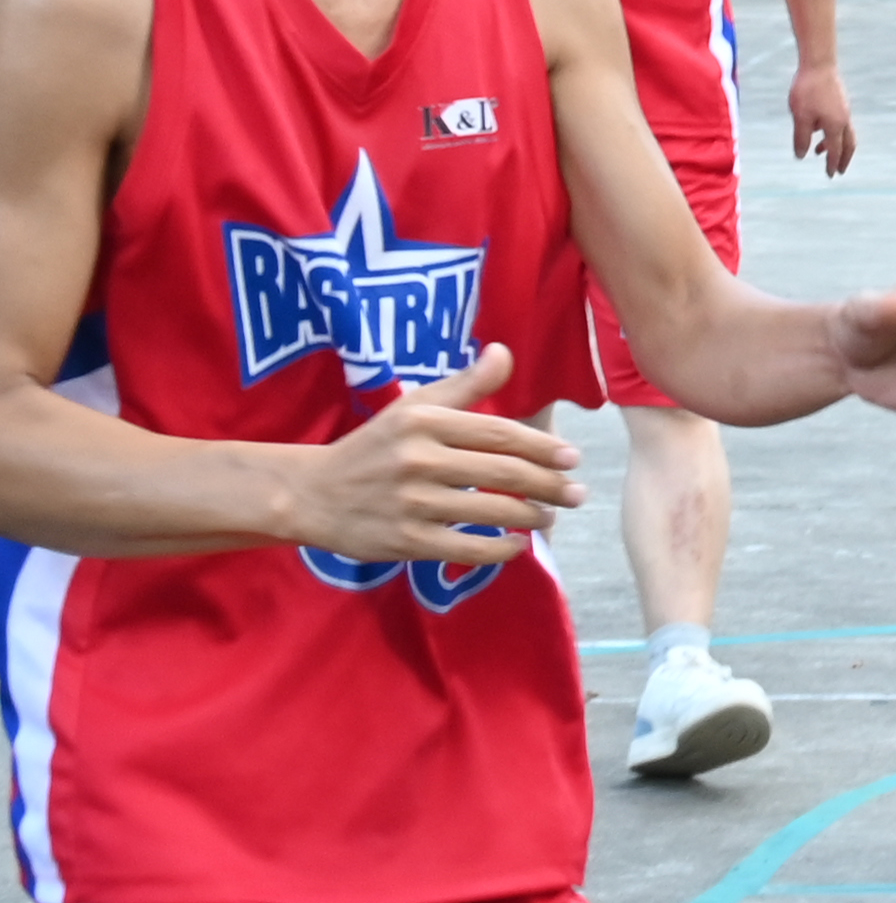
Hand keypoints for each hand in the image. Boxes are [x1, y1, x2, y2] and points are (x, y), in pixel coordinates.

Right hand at [283, 345, 581, 562]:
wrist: (311, 493)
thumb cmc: (373, 446)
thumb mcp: (413, 407)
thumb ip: (464, 385)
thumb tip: (504, 352)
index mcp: (424, 422)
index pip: (500, 434)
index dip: (544, 447)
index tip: (573, 458)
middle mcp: (419, 460)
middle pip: (504, 472)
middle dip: (550, 485)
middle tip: (577, 493)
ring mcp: (412, 503)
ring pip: (491, 511)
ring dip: (533, 517)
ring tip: (551, 516)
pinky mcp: (406, 541)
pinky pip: (467, 548)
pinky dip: (501, 550)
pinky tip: (519, 545)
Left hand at [788, 61, 856, 174]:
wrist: (819, 63)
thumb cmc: (807, 90)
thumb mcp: (800, 117)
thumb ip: (801, 138)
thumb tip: (801, 156)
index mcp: (835, 126)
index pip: (835, 150)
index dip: (832, 164)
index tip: (831, 175)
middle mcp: (844, 120)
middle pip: (848, 144)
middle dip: (843, 158)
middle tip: (839, 170)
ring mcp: (844, 110)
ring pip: (844, 133)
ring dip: (835, 145)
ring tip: (820, 151)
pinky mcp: (840, 101)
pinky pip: (840, 122)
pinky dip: (833, 132)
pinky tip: (818, 127)